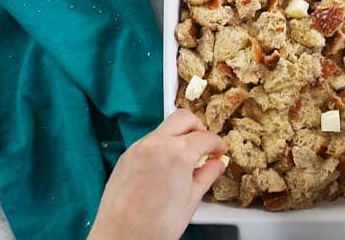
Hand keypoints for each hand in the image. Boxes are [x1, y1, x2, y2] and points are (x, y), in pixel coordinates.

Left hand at [88, 110, 226, 239]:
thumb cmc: (152, 228)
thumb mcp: (190, 201)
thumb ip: (206, 176)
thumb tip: (216, 165)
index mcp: (178, 153)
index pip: (206, 137)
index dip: (217, 145)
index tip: (219, 152)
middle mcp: (156, 144)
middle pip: (184, 118)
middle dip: (198, 129)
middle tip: (204, 147)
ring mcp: (138, 149)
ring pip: (164, 128)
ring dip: (178, 136)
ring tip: (184, 158)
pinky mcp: (125, 157)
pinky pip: (149, 141)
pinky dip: (161, 146)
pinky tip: (165, 166)